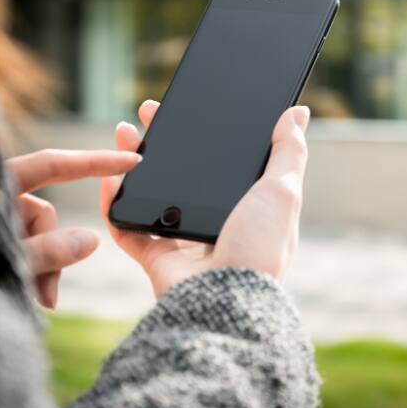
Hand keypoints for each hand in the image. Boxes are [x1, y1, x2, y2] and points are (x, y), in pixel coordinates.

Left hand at [7, 149, 140, 307]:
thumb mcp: (2, 264)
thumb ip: (46, 252)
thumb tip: (90, 240)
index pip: (51, 164)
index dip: (93, 161)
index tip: (131, 160)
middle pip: (45, 212)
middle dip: (53, 251)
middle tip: (49, 295)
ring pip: (37, 233)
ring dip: (42, 267)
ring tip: (36, 300)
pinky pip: (25, 245)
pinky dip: (30, 268)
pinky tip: (27, 295)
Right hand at [99, 100, 309, 295]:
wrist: (225, 300)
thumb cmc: (260, 248)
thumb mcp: (282, 192)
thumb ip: (289, 152)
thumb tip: (298, 112)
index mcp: (247, 208)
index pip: (222, 162)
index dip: (206, 134)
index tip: (190, 106)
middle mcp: (217, 224)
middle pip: (182, 174)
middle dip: (164, 140)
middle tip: (148, 111)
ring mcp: (185, 243)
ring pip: (152, 194)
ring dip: (134, 162)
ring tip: (122, 132)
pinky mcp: (157, 259)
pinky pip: (127, 227)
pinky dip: (113, 202)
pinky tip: (108, 176)